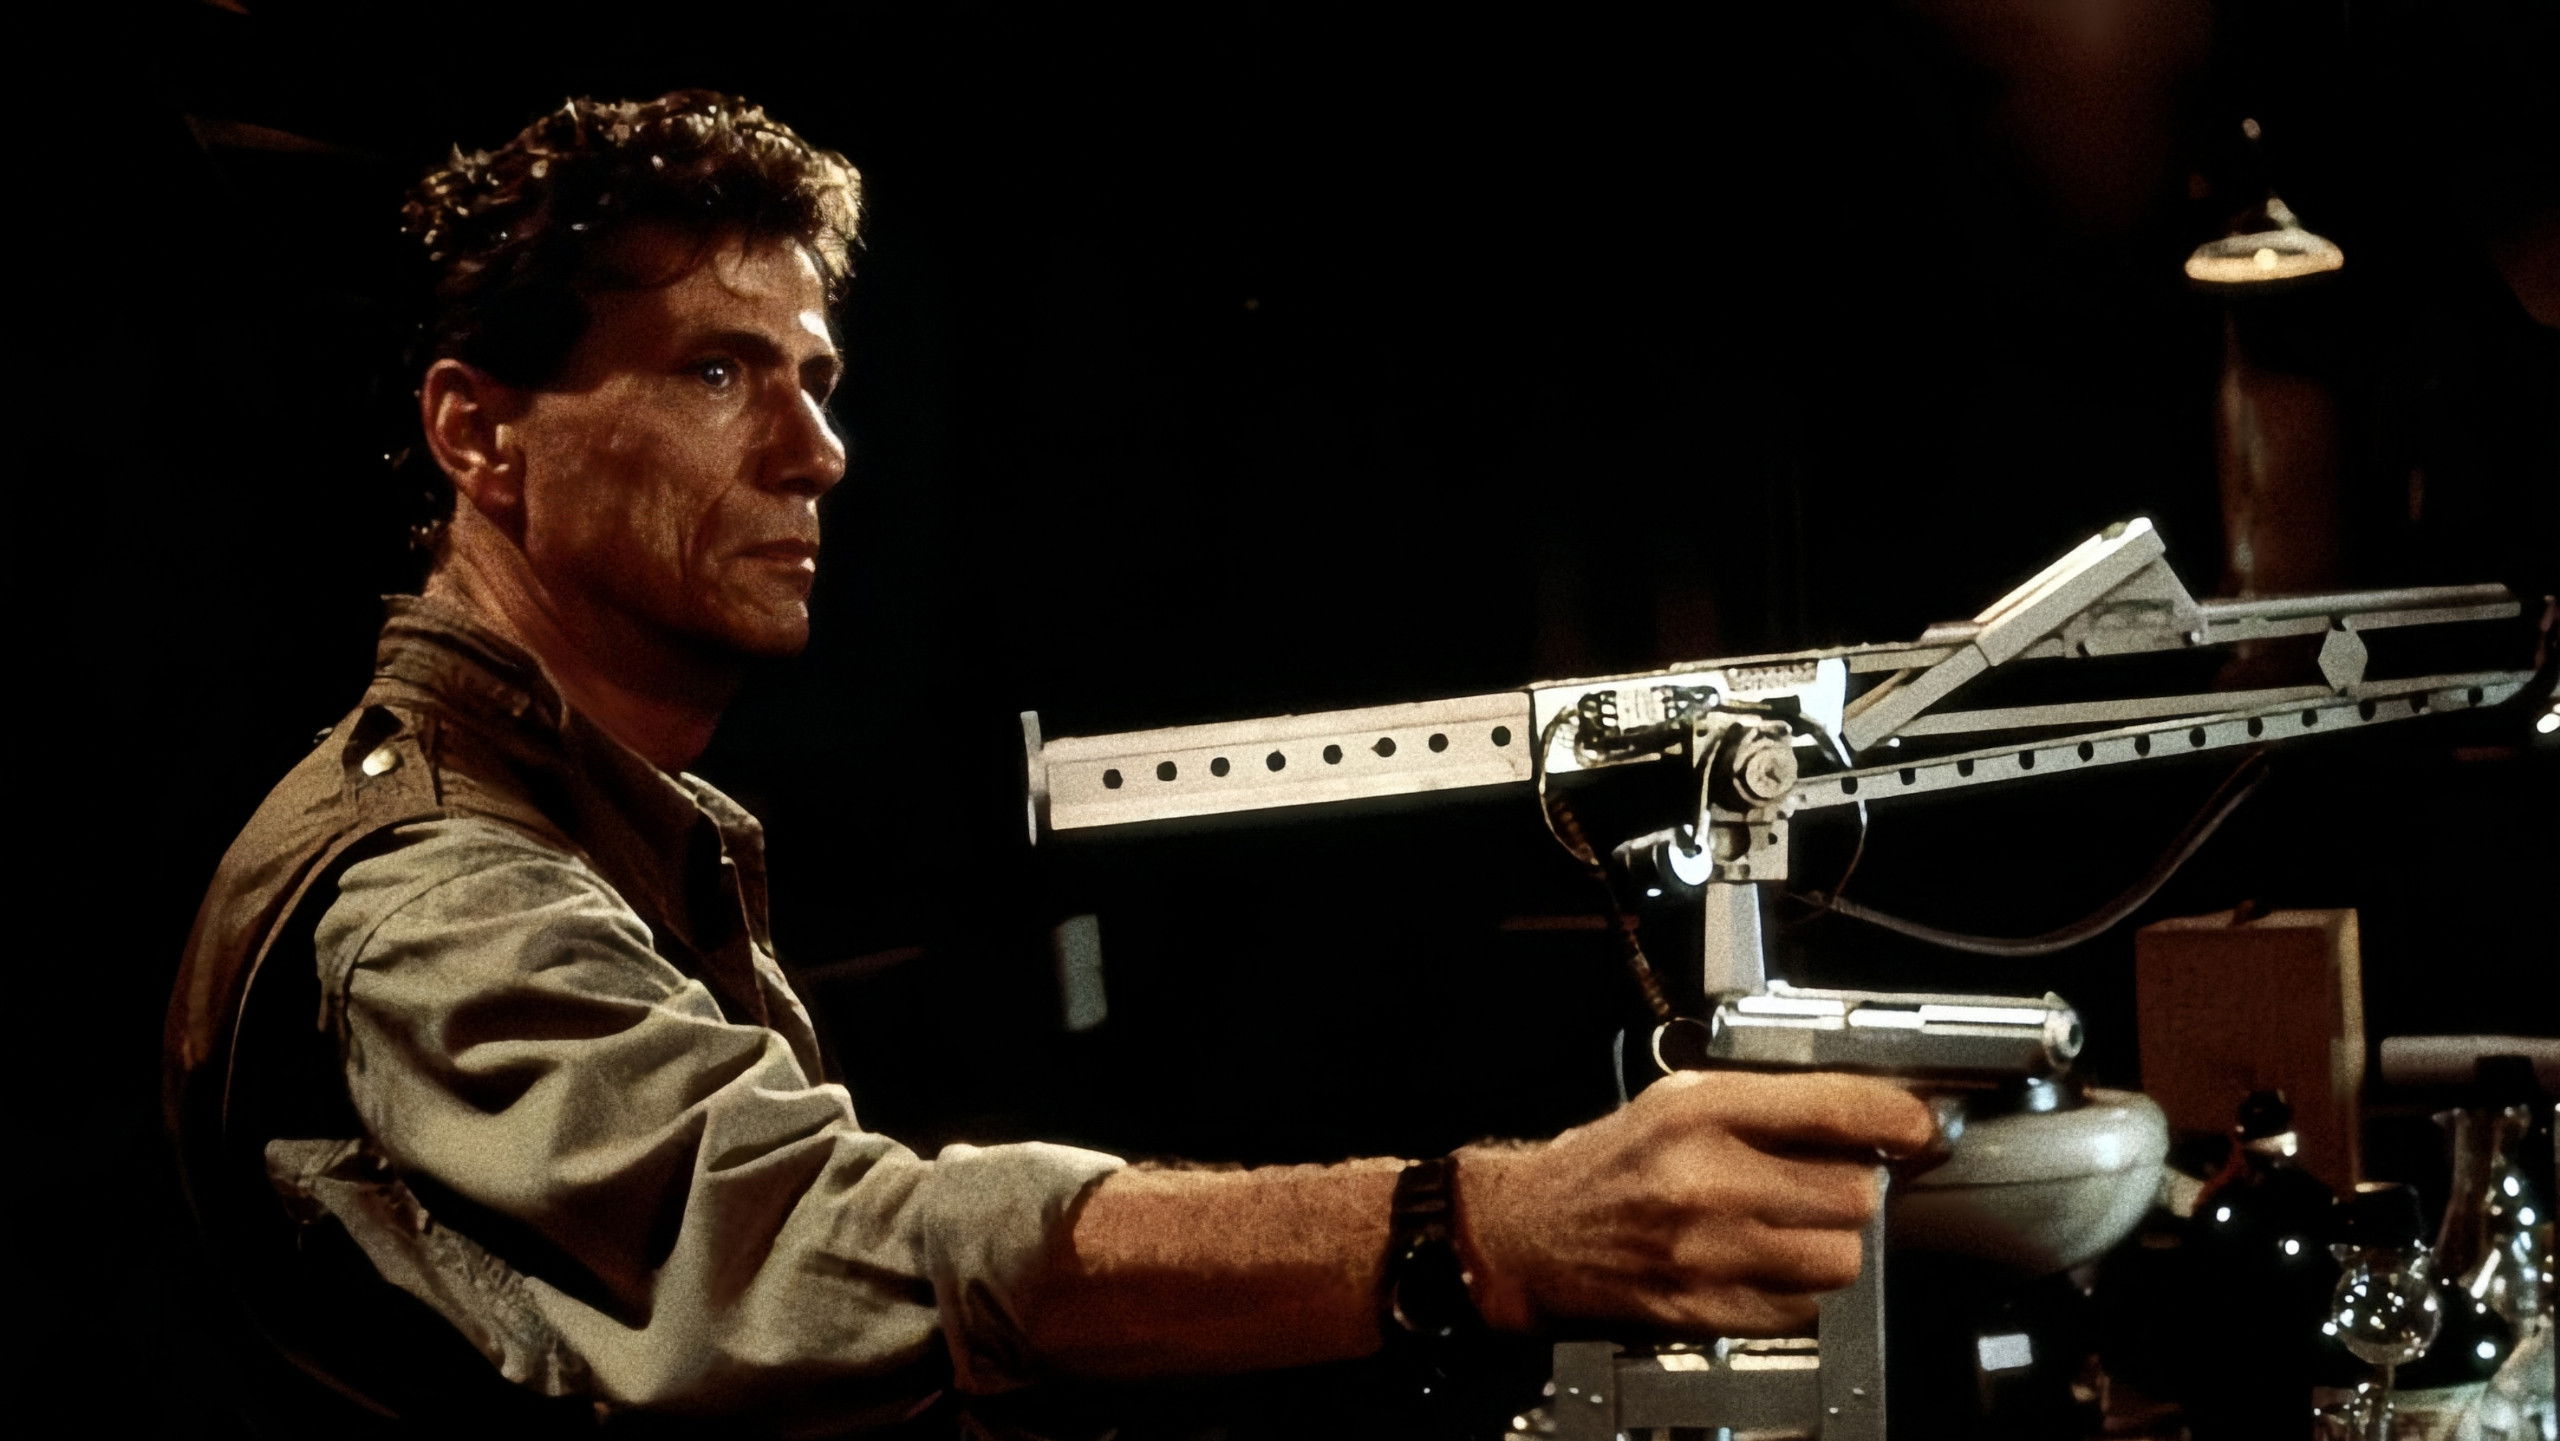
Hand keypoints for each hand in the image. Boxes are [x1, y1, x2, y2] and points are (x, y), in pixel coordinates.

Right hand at [1455, 1070, 1937, 1336]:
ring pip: (1840, 1258)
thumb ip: (1766, 1106)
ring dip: (1831, 1247)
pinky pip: (1803, 1309)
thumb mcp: (1677, 1104)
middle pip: (1853, 1192)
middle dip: (1851, 1190)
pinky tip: (1763, 1268)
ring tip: (1793, 1232)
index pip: (1835, 1107)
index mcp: (1700, 1110)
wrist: (1530, 1233)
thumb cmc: (1607, 1167)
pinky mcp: (1707, 1308)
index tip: (1918, 1128)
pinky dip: (1798, 1293)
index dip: (1896, 1118)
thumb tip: (1864, 1120)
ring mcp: (1708, 1250)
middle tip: (1825, 1187)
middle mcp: (1706, 1177)